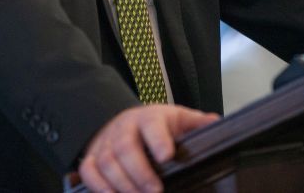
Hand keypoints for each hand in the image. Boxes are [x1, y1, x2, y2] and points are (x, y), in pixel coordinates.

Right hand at [78, 104, 218, 192]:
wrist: (124, 121)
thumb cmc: (155, 125)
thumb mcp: (178, 119)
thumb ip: (197, 123)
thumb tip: (215, 123)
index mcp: (149, 117)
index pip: (152, 125)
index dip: (158, 140)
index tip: (167, 155)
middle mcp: (124, 127)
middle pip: (125, 147)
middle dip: (140, 172)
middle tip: (155, 191)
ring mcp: (106, 142)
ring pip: (106, 161)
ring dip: (121, 183)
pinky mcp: (92, 156)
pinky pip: (88, 170)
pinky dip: (98, 185)